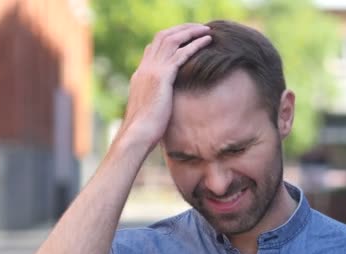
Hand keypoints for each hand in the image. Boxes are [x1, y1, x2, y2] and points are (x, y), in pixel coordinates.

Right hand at [116, 23, 211, 151]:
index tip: (184, 38)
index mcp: (141, 75)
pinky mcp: (162, 77)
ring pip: (172, 40)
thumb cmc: (145, 130)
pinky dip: (195, 44)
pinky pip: (181, 54)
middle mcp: (145, 68)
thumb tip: (166, 107)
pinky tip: (207, 41)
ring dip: (190, 32)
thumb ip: (157, 101)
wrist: (137, 134)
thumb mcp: (150, 110)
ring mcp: (152, 71)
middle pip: (162, 37)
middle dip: (181, 29)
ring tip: (206, 30)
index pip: (152, 48)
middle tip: (197, 28)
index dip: (169, 39)